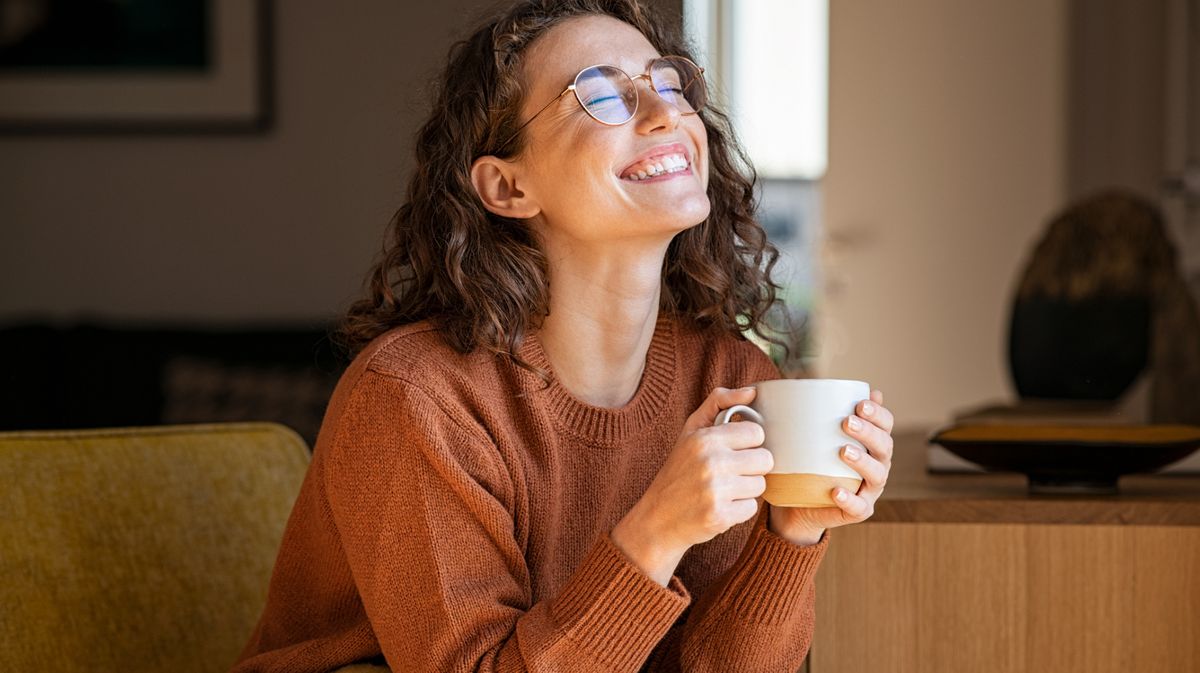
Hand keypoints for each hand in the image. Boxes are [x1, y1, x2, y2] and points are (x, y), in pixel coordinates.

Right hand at [612, 386, 773, 584]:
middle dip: (751, 467)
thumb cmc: (678, 471)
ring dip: (746, 489)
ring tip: (723, 490)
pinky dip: (739, 510)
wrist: (657, 518)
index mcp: (706, 438)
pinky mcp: (720, 516)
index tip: (733, 451)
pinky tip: (720, 506)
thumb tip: (752, 391)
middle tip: (730, 473)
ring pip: (760, 485)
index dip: (748, 443)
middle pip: (765, 460)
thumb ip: (719, 403)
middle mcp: (711, 462)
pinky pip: (752, 508)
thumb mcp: (691, 431)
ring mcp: (716, 491)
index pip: (757, 433)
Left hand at [768, 389, 894, 545]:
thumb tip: (814, 384)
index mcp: (871, 443)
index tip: (860, 403)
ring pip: (877, 475)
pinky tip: (836, 490)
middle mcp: (877, 465)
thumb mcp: (810, 436)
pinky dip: (849, 499)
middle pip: (884, 447)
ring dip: (863, 462)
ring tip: (843, 451)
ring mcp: (869, 490)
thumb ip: (816, 413)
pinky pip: (859, 507)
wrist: (799, 504)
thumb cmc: (808, 462)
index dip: (879, 414)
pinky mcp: (858, 511)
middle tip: (847, 422)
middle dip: (869, 432)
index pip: (885, 425)